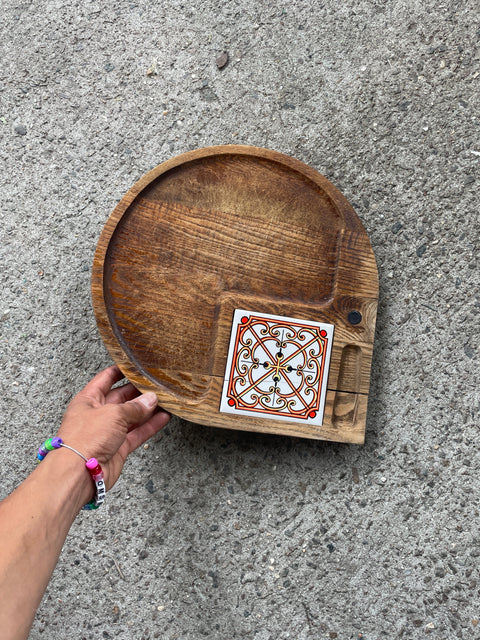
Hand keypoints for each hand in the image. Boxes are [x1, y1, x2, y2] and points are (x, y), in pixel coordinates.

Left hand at [57, 365, 169, 490]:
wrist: (80, 473)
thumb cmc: (85, 438)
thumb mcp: (112, 413)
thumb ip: (134, 407)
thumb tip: (150, 400)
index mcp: (88, 400)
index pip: (105, 379)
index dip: (120, 371)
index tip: (135, 364)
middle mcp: (97, 414)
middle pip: (121, 398)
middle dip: (138, 391)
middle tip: (156, 384)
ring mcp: (108, 431)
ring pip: (132, 416)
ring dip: (148, 409)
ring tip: (165, 400)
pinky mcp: (118, 447)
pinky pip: (137, 433)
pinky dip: (150, 426)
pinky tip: (163, 418)